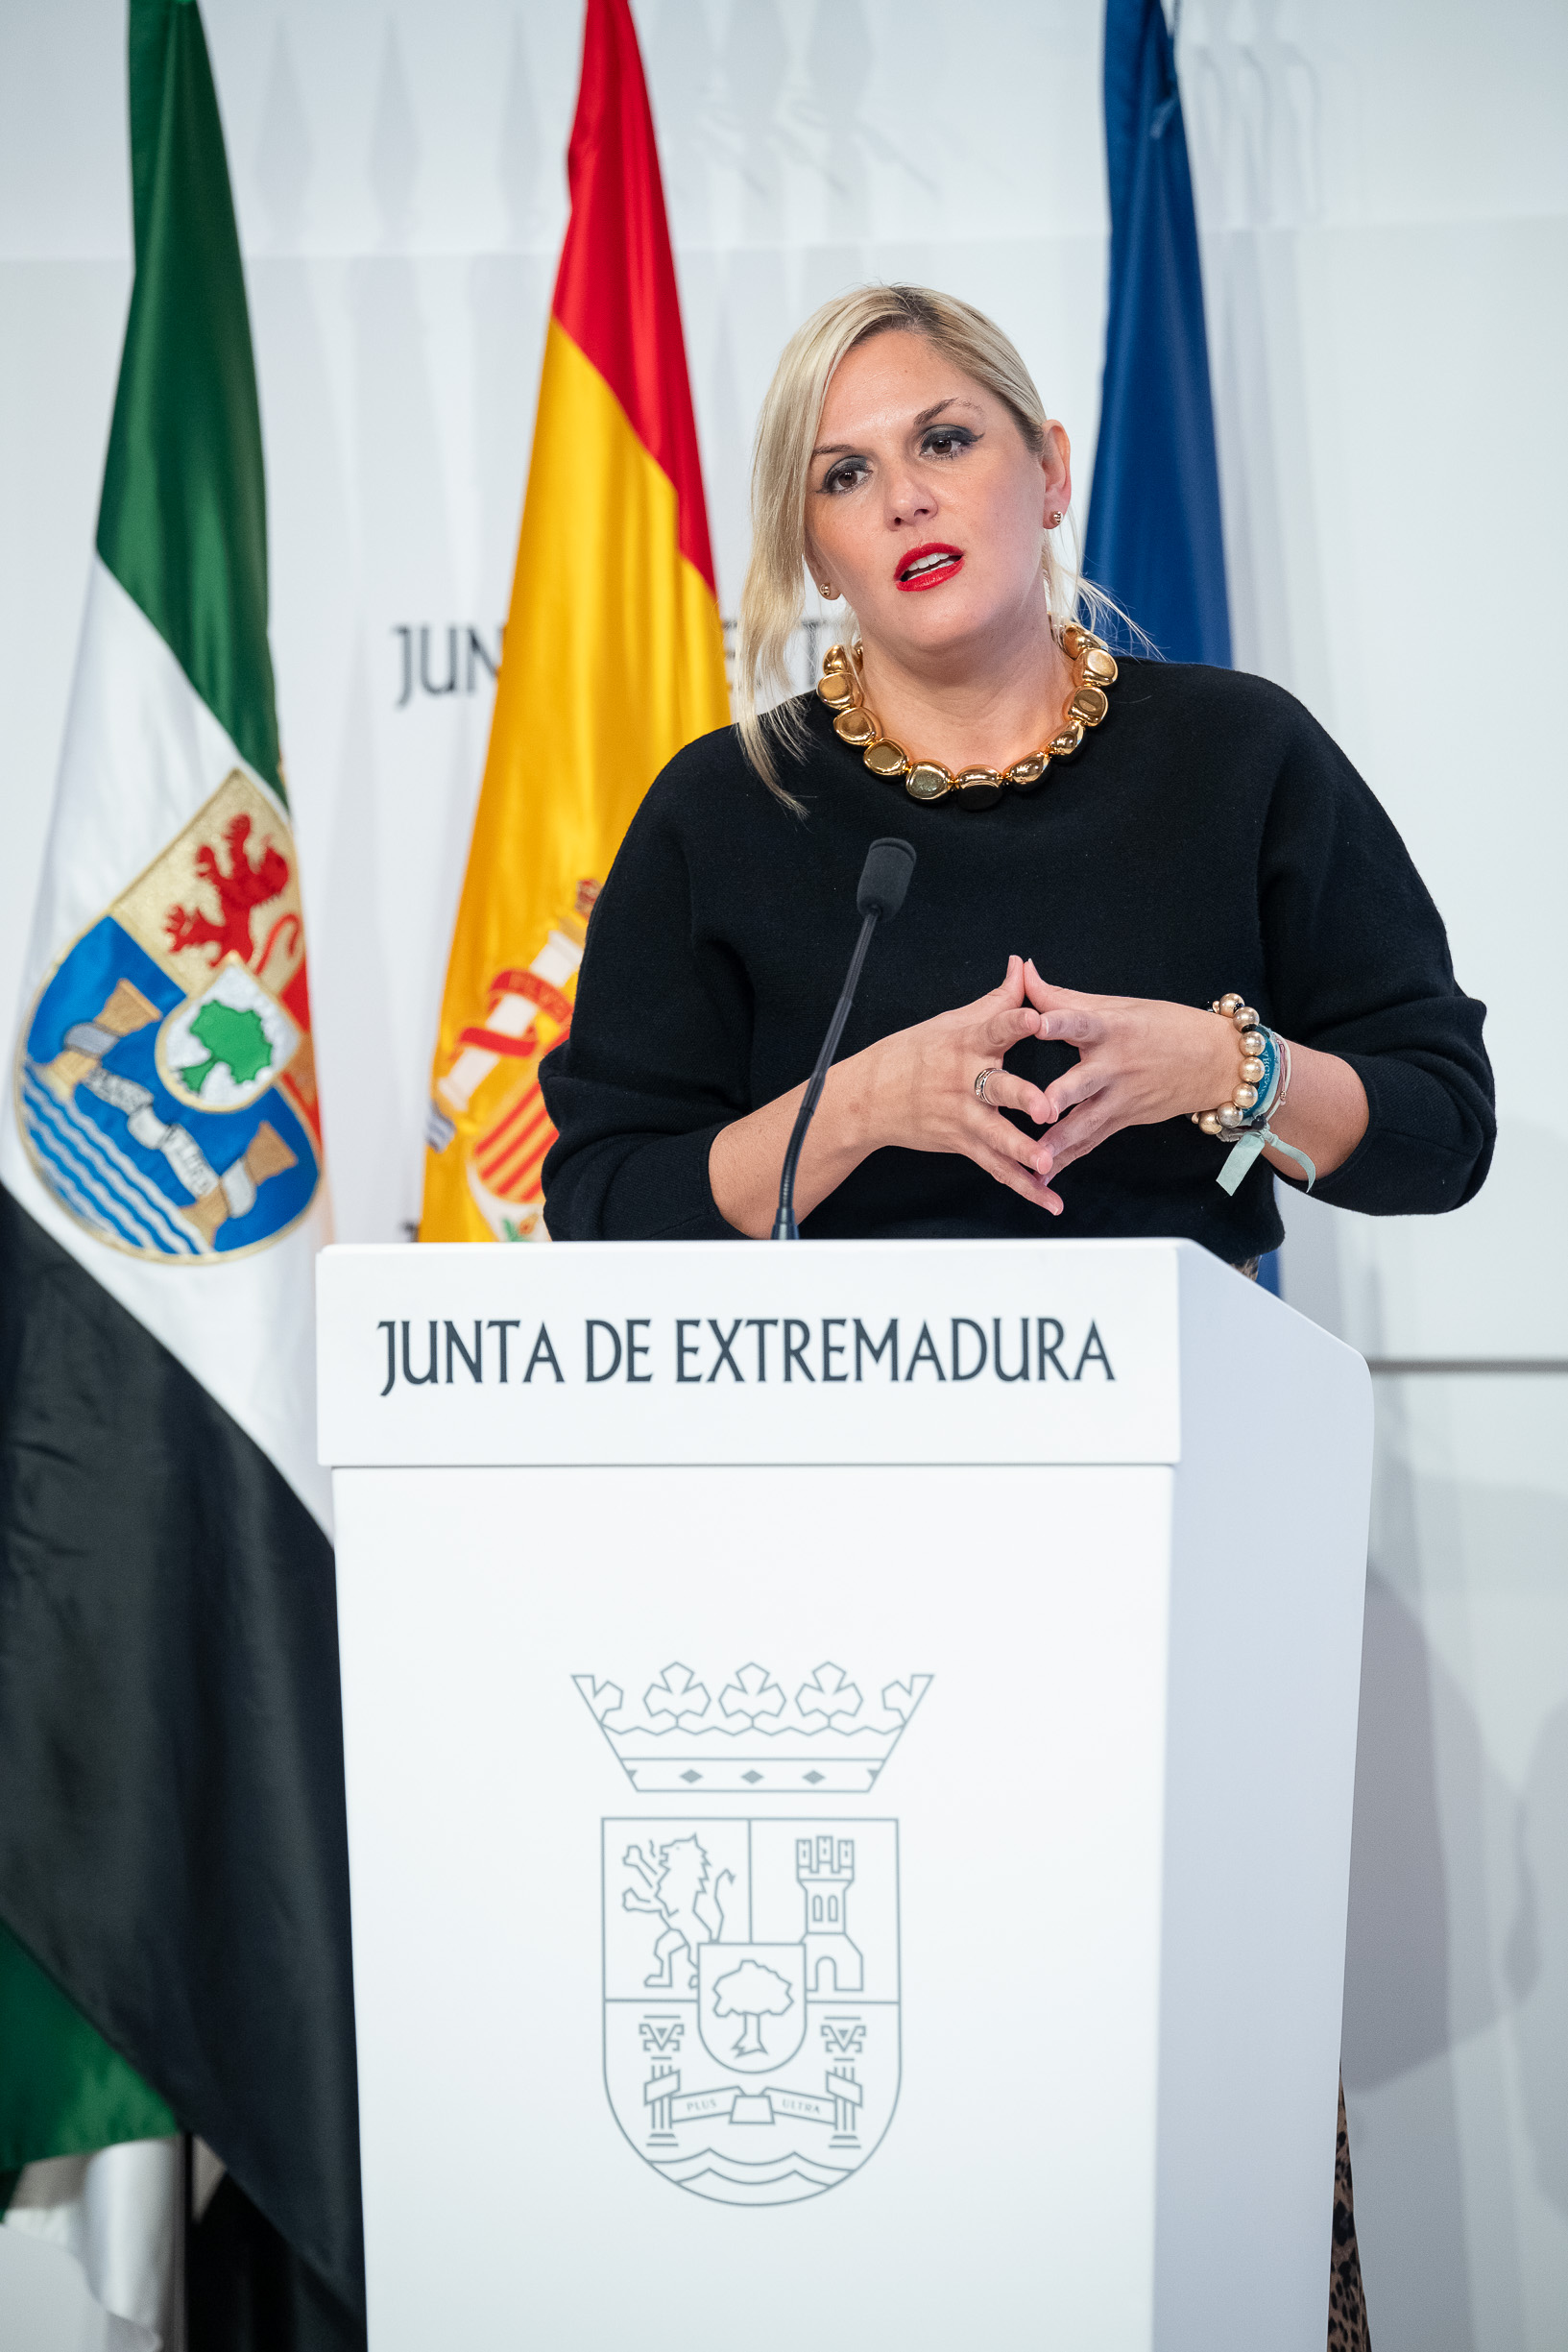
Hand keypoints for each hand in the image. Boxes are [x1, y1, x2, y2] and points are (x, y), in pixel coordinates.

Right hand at [853, 955, 1063, 1212]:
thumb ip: (1000, 998)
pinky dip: (1022, 1187)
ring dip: (1022, 1151)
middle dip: (1022, 1098)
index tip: (1036, 1019)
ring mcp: (963, 1116)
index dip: (1015, 1021)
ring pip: (996, 1136)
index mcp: (968, 1044)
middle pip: (998, 1088)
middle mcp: (966, 1081)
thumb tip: (1024, 966)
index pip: (994, 1027)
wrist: (871, 1097)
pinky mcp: (962, 1143)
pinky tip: (1048, 1199)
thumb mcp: (955, 1020)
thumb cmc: (915, 1054)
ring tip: (1046, 1163)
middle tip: (1046, 1108)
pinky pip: (995, 1168)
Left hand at [1019, 963, 1237, 1178]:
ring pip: (1086, 1123)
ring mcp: (1121, 1097)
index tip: (1034, 1023)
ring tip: (1032, 1160)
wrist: (1216, 1061)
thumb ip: (1062, 996)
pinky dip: (1068, 1160)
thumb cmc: (1164, 1026)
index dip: (1058, 1021)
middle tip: (1037, 1110)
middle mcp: (1115, 1065)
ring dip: (1059, 1143)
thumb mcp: (1117, 1006)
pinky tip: (1042, 1177)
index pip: (1081, 1022)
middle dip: (1059, 1097)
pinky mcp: (1124, 1120)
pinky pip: (1091, 1143)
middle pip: (1083, 1082)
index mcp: (1112, 1028)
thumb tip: (1022, 969)